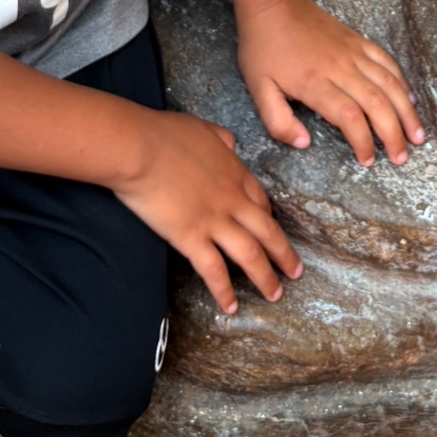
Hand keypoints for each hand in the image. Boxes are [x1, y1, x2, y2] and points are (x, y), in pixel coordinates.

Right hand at [110, 107, 301, 315]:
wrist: (140, 148)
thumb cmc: (165, 134)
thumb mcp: (203, 128)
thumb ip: (221, 138)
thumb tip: (231, 143)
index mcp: (234, 172)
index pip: (261, 201)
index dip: (270, 220)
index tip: (275, 232)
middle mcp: (232, 199)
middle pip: (267, 231)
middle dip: (284, 254)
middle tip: (296, 273)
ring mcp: (214, 220)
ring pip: (250, 255)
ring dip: (266, 277)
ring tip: (275, 295)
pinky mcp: (191, 238)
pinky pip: (214, 270)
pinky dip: (224, 291)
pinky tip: (230, 307)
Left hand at [237, 0, 426, 167]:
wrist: (274, 4)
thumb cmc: (264, 49)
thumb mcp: (258, 89)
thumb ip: (278, 121)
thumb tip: (304, 144)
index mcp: (315, 83)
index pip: (349, 117)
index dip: (363, 142)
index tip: (368, 161)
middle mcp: (341, 68)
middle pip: (377, 104)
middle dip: (393, 134)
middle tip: (401, 157)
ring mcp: (354, 52)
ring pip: (389, 83)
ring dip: (406, 111)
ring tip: (417, 135)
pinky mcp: (359, 41)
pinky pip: (387, 62)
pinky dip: (402, 82)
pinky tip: (409, 99)